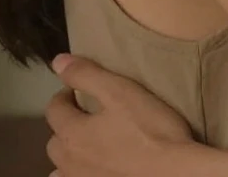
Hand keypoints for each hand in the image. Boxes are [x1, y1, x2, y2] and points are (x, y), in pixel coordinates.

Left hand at [45, 54, 192, 176]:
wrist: (172, 171)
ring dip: (69, 152)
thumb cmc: (149, 129)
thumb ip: (88, 75)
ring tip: (88, 143)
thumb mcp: (121, 92)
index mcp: (73, 133)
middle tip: (88, 113)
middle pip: (55, 139)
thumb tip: (58, 61)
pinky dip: (75, 173)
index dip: (65, 94)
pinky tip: (92, 168)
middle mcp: (69, 161)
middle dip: (66, 123)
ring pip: (61, 166)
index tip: (80, 88)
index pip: (55, 109)